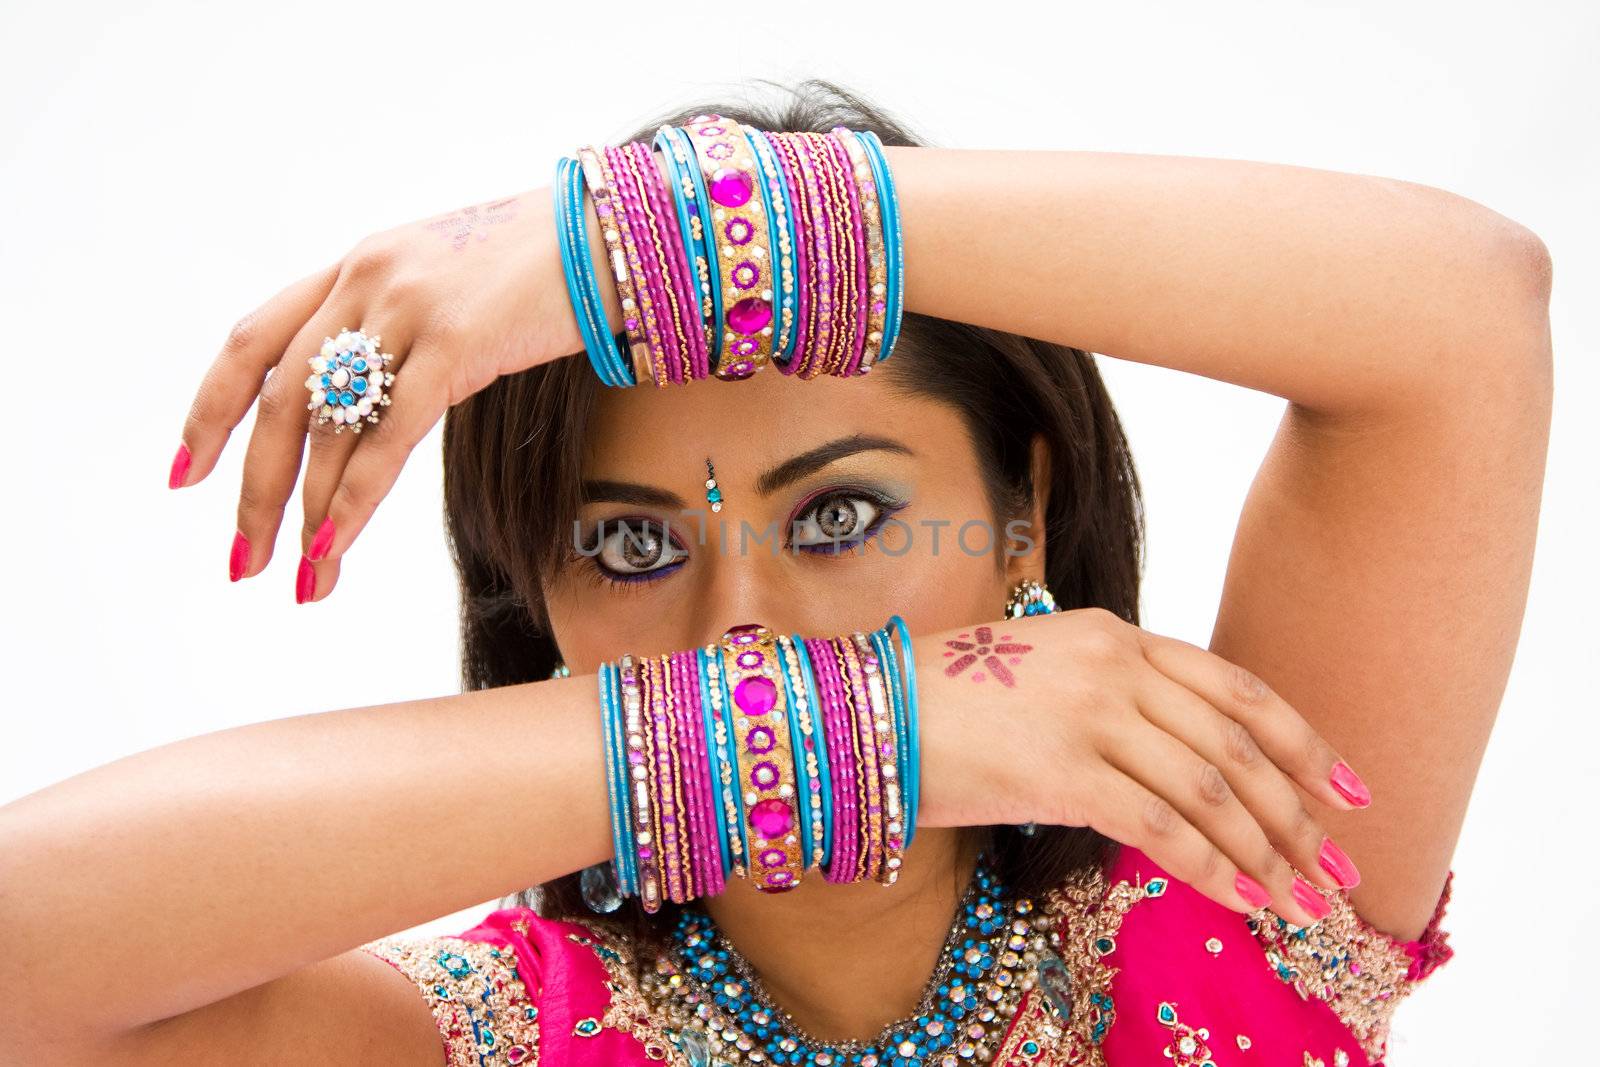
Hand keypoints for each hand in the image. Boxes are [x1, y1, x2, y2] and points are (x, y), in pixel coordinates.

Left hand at [169, 185, 588, 599]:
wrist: (612, 233)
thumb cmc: (540, 270)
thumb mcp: (445, 284)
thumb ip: (396, 328)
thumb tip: (368, 404)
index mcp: (356, 266)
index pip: (254, 342)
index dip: (209, 410)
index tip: (187, 474)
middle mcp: (366, 279)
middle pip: (277, 400)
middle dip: (254, 490)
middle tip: (244, 559)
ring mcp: (409, 308)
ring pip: (327, 426)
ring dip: (306, 512)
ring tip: (305, 577)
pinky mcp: (459, 342)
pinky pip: (390, 437)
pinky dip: (355, 498)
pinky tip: (337, 542)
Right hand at [917, 607, 1370, 925]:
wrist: (868, 713)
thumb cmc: (950, 700)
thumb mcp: (1045, 672)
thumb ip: (1116, 697)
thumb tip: (1182, 762)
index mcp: (1117, 635)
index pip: (1234, 689)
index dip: (1303, 741)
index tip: (1350, 789)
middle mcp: (1114, 666)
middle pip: (1235, 746)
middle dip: (1298, 813)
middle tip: (1340, 866)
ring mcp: (1090, 715)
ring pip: (1209, 792)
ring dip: (1266, 853)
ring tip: (1304, 901)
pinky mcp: (1063, 771)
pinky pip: (1160, 828)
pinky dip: (1212, 870)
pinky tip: (1244, 902)